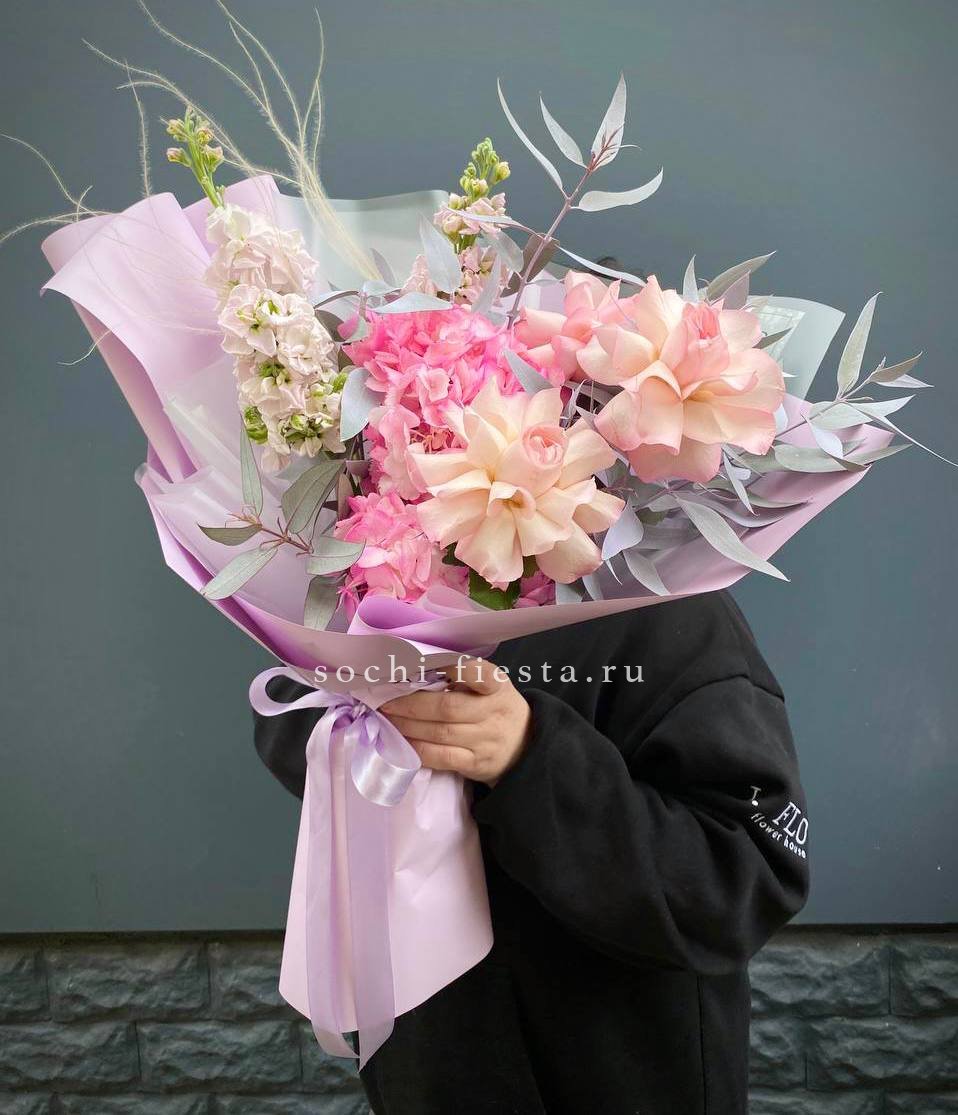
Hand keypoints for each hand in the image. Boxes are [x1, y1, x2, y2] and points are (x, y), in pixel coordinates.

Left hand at [380, 656, 530, 785]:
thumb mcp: (491, 688)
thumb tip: (414, 674)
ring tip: (388, 719)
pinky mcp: (475, 764)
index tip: (423, 663)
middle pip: (447, 708)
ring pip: (440, 734)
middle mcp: (493, 713)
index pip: (479, 674)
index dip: (452, 668)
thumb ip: (463, 679)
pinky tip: (402, 742)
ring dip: (408, 726)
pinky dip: (418, 749)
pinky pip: (441, 758)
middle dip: (411, 705)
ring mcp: (485, 741)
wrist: (525, 747)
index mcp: (497, 687)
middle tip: (386, 701)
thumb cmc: (497, 709)